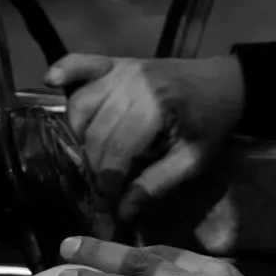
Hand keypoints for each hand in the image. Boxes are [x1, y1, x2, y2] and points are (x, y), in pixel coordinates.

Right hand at [44, 53, 244, 219]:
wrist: (225, 84)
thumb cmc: (211, 124)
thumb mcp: (192, 161)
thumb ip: (156, 185)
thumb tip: (121, 213)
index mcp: (155, 108)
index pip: (115, 153)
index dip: (107, 185)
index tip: (108, 206)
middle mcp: (132, 84)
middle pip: (94, 133)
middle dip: (94, 167)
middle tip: (101, 189)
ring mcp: (121, 69)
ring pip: (80, 107)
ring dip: (77, 135)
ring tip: (92, 157)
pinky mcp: (115, 62)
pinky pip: (80, 63)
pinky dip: (64, 71)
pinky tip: (51, 82)